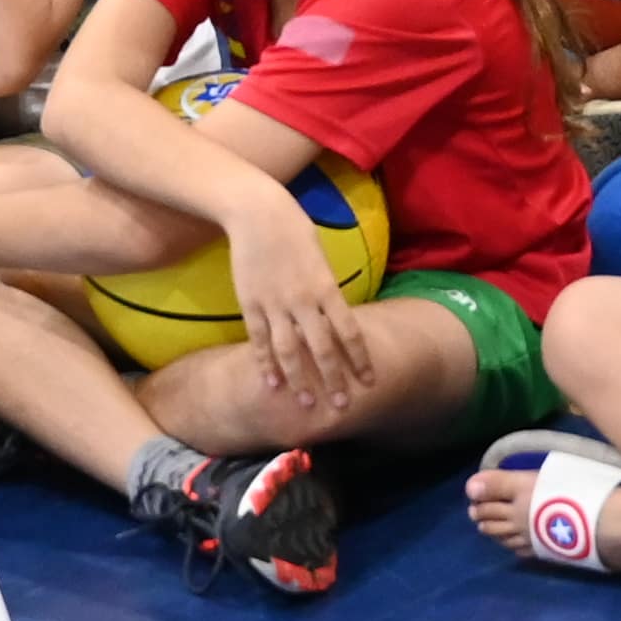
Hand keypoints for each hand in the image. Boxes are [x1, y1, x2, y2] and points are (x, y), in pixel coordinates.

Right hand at [229, 205, 364, 423]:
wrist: (259, 213)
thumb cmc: (294, 230)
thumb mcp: (321, 258)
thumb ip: (327, 290)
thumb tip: (334, 315)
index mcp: (327, 288)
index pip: (349, 332)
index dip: (359, 360)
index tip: (369, 382)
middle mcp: (304, 301)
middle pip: (322, 349)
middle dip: (334, 380)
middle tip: (342, 407)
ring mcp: (276, 304)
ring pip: (290, 351)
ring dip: (299, 380)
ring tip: (306, 404)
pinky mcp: (251, 303)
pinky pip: (260, 340)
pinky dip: (266, 364)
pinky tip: (272, 384)